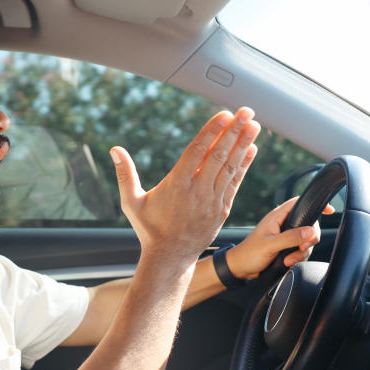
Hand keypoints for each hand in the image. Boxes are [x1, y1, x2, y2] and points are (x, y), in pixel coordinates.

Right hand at [110, 108, 259, 264]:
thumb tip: (114, 149)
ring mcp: (212, 200)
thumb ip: (125, 174)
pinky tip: (251, 150)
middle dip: (234, 131)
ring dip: (243, 144)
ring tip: (254, 125)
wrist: (170, 258)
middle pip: (219, 155)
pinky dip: (244, 165)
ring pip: (231, 167)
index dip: (212, 131)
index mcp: (177, 185)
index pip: (198, 151)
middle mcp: (198, 191)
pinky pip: (235, 183)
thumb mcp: (131, 202)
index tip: (224, 115)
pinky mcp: (222, 210)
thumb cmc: (149, 229)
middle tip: (247, 112)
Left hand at [226, 197, 334, 278]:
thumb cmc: (249, 254)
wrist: (239, 269)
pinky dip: (298, 257)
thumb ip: (290, 237)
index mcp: (277, 217)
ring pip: (306, 240)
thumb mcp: (270, 245)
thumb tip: (310, 232)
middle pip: (308, 225)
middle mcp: (283, 224)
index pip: (299, 203)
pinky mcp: (286, 247)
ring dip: (302, 252)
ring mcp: (285, 236)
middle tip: (301, 248)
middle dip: (309, 239)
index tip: (330, 210)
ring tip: (289, 259)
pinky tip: (288, 262)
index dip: (314, 204)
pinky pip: (301, 250)